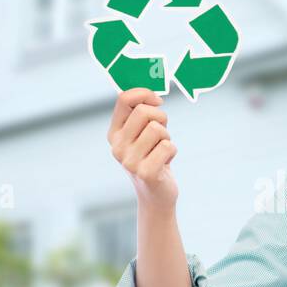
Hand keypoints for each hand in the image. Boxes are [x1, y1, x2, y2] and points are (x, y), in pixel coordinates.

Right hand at [108, 87, 177, 211]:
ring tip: (161, 150)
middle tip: (162, 132)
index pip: (124, 99)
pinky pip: (168, 146)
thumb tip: (153, 92)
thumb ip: (143, 112)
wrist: (156, 194)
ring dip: (167, 137)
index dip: (144, 93)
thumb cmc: (152, 157)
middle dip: (160, 117)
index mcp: (114, 133)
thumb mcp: (143, 133)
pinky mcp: (146, 173)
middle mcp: (117, 146)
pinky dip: (172, 151)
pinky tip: (165, 163)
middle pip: (143, 112)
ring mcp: (129, 161)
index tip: (157, 101)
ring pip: (157, 129)